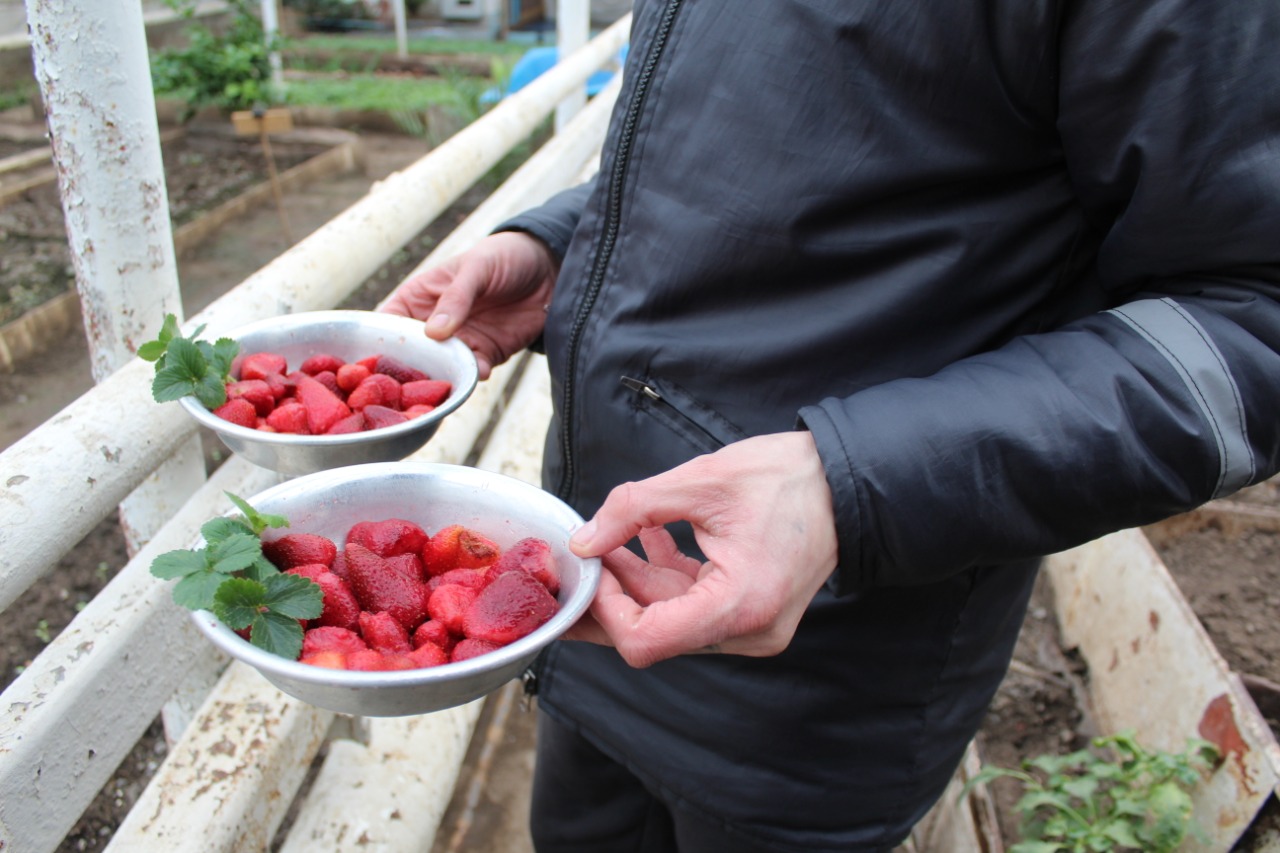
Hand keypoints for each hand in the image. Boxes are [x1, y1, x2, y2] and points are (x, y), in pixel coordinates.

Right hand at [379, 231, 558, 378]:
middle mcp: (433, 325)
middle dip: (409, 372)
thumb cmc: (504, 256)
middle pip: (411, 355)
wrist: (550, 269)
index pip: (388, 324)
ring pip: (441, 369)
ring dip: (443, 377)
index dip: (378, 343)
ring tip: (446, 382)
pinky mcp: (487, 355)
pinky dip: (474, 376)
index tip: (372, 364)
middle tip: (408, 387)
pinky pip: (473, 372)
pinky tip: (480, 371)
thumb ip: (456, 298)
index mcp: (418, 298)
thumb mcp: (477, 267)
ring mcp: (460, 342)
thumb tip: (434, 333)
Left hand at [564, 431, 838, 666]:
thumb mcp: (700, 481)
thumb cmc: (788, 478)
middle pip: (655, 635)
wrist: (848, 483)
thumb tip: (583, 541)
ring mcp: (752, 628)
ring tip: (610, 540)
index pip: (646, 641)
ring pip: (670, 620)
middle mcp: (748, 632)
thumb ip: (632, 510)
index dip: (607, 608)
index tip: (593, 565)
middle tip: (578, 567)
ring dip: (636, 583)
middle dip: (613, 598)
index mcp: (740, 606)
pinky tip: (646, 540)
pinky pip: (692, 606)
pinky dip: (665, 578)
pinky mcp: (751, 614)